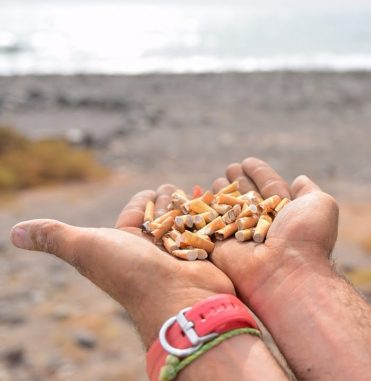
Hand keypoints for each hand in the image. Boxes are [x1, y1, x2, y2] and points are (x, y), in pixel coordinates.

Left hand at [9, 185, 235, 346]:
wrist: (179, 300)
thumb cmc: (131, 274)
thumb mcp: (85, 249)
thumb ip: (53, 236)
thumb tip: (12, 232)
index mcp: (127, 240)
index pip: (141, 205)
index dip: (147, 199)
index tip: (153, 200)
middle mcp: (155, 245)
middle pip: (166, 205)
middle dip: (171, 203)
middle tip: (172, 216)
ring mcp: (183, 249)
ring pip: (190, 214)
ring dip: (191, 211)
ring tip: (192, 217)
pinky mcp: (208, 252)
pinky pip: (211, 225)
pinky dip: (211, 218)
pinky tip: (214, 212)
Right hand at [208, 157, 338, 313]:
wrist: (285, 272)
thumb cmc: (305, 237)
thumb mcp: (320, 205)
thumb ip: (310, 190)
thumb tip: (300, 179)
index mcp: (288, 214)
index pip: (271, 187)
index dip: (259, 174)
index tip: (248, 162)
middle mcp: (265, 224)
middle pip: (249, 198)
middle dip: (240, 182)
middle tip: (230, 168)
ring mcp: (243, 236)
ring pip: (230, 210)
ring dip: (223, 194)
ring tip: (217, 181)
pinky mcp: (221, 248)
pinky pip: (211, 225)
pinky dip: (205, 212)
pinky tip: (200, 197)